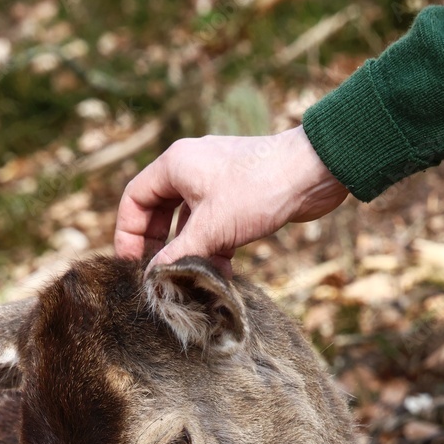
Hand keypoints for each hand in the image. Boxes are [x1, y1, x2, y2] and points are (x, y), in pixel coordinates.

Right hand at [114, 125, 348, 274]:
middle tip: (161, 275)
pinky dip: (214, 248)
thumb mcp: (211, 228)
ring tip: (195, 279)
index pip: (135, 198)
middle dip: (161, 246)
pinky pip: (214, 225)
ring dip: (191, 252)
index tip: (132, 264)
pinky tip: (223, 272)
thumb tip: (155, 278)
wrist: (313, 173)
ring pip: (189, 221)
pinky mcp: (238, 197)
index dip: (129, 233)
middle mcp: (191, 168)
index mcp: (175, 165)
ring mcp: (216, 182)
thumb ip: (178, 254)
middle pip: (160, 211)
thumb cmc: (258, 190)